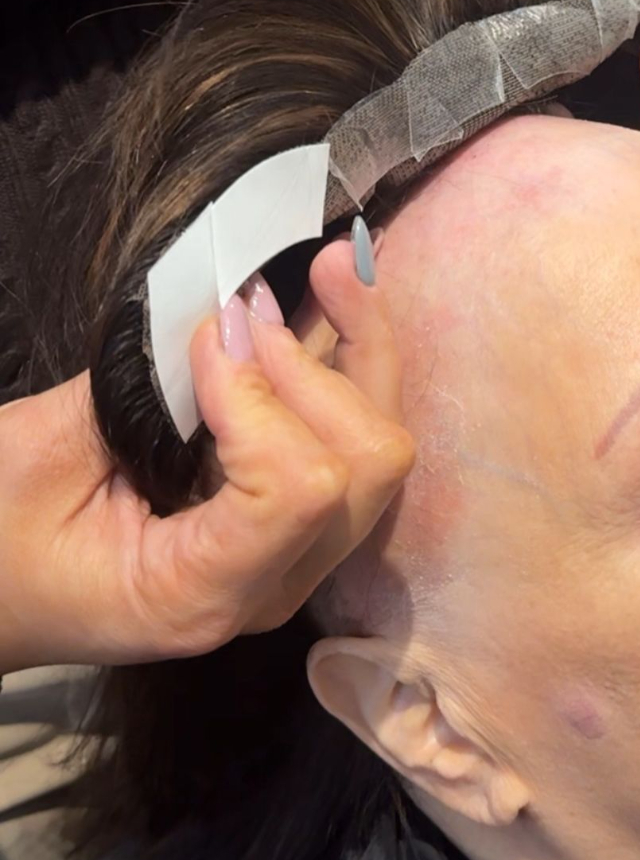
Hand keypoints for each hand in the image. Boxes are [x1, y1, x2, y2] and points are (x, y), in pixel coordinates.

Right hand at [0, 237, 413, 675]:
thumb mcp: (38, 458)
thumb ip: (139, 391)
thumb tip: (229, 317)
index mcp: (200, 592)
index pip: (301, 490)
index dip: (263, 393)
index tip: (207, 334)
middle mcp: (268, 587)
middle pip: (365, 467)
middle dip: (323, 365)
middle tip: (253, 297)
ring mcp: (291, 560)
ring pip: (380, 451)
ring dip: (359, 349)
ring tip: (330, 267)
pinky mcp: (294, 526)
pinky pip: (353, 444)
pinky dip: (352, 364)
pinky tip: (332, 300)